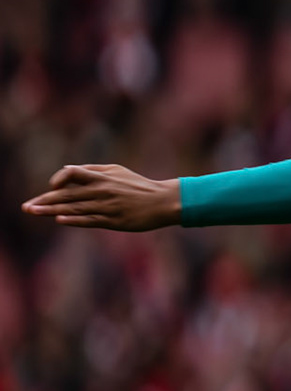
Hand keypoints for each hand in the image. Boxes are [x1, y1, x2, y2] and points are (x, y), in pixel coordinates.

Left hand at [21, 164, 181, 230]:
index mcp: (103, 177)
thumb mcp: (117, 171)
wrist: (163, 201)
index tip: (51, 187)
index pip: (73, 174)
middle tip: (25, 207)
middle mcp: (102, 191)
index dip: (59, 179)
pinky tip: (59, 219)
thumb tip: (67, 170)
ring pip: (74, 208)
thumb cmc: (139, 186)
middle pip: (67, 195)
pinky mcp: (114, 220)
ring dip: (51, 211)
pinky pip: (90, 220)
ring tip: (33, 213)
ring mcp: (107, 206)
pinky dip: (74, 219)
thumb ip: (93, 170)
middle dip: (44, 201)